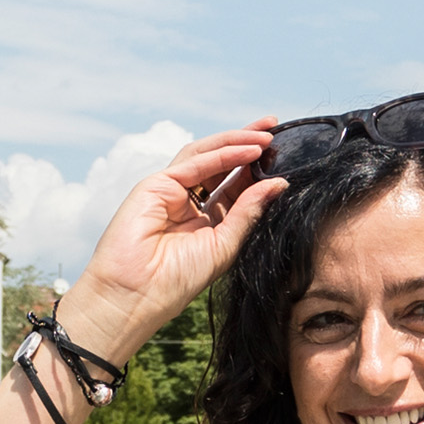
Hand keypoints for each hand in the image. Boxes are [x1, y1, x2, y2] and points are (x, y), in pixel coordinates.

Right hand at [62, 124, 285, 360]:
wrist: (137, 295)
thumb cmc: (176, 280)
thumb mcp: (225, 245)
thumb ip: (249, 212)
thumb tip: (279, 184)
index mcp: (206, 220)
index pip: (235, 185)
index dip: (257, 170)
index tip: (285, 157)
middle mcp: (189, 202)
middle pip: (222, 164)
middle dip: (249, 145)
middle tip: (276, 129)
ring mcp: (171, 191)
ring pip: (207, 155)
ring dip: (237, 141)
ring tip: (267, 134)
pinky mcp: (156, 185)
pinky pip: (194, 162)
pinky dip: (223, 153)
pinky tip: (249, 150)